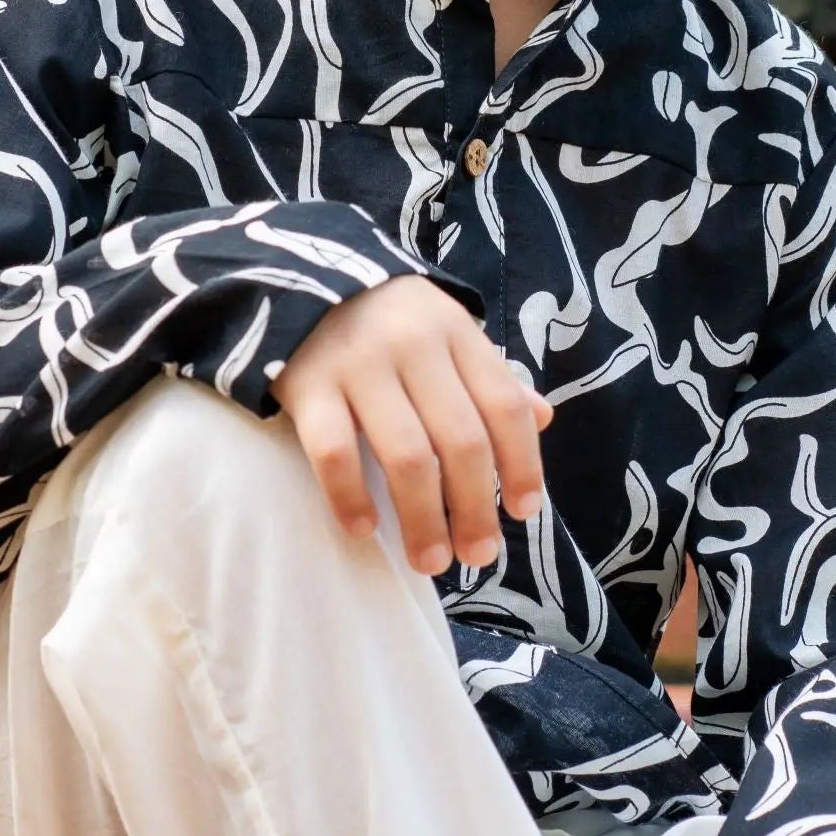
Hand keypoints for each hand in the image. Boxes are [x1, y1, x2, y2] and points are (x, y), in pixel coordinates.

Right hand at [275, 275, 549, 574]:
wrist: (293, 274)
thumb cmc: (384, 319)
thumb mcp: (444, 330)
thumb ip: (489, 375)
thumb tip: (541, 420)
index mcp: (455, 331)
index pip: (504, 406)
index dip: (523, 464)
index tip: (523, 512)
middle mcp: (413, 344)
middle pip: (461, 440)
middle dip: (475, 508)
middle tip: (478, 555)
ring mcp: (358, 364)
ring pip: (405, 455)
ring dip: (423, 519)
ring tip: (430, 561)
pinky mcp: (306, 385)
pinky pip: (333, 454)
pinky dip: (351, 499)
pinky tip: (365, 530)